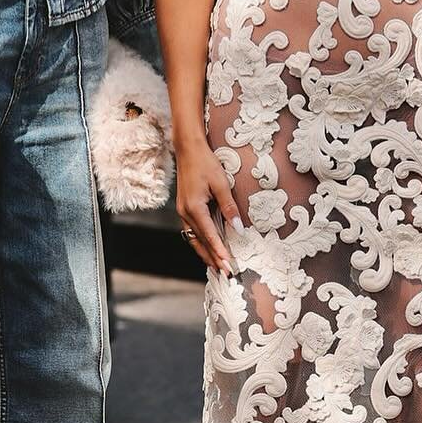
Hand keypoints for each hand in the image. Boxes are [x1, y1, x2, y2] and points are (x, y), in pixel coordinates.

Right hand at [174, 137, 243, 273]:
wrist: (188, 149)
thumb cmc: (205, 163)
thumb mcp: (221, 183)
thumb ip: (229, 207)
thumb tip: (239, 227)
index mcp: (194, 207)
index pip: (209, 236)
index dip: (219, 252)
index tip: (228, 265)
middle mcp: (185, 212)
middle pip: (200, 242)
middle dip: (212, 258)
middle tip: (226, 273)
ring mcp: (182, 211)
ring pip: (194, 238)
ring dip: (205, 252)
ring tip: (217, 266)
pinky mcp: (184, 208)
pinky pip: (192, 230)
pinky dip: (200, 242)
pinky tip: (208, 247)